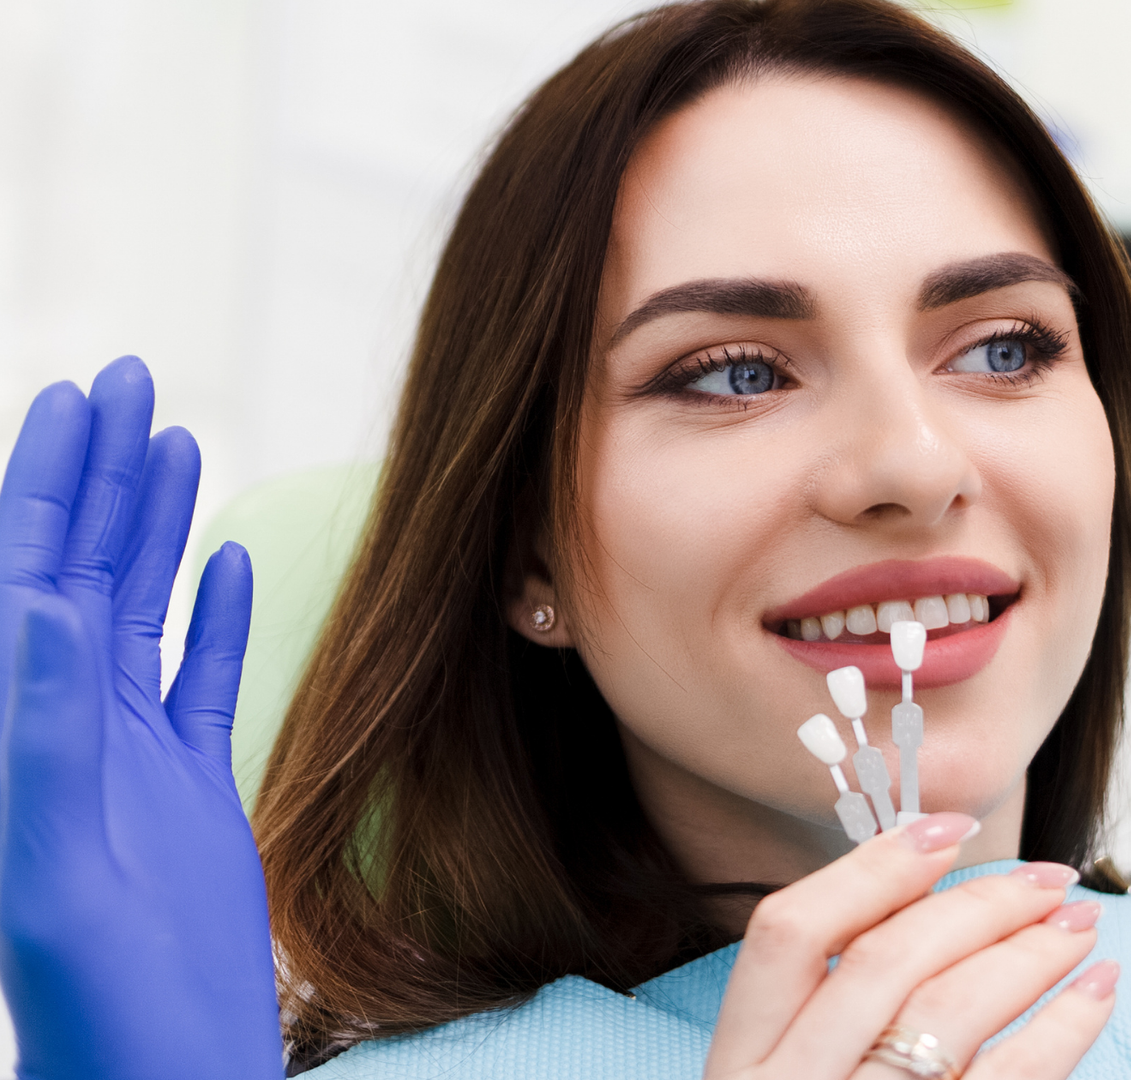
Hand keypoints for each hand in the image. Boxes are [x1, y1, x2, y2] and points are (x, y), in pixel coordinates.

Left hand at [0, 358, 281, 1079]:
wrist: (162, 1076)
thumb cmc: (91, 1007)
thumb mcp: (55, 869)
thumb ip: (42, 735)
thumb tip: (41, 598)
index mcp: (17, 733)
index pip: (26, 577)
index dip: (47, 481)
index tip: (80, 398)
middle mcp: (63, 728)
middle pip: (81, 569)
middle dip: (101, 472)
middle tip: (132, 378)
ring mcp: (128, 756)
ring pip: (140, 610)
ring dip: (154, 523)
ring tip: (174, 439)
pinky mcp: (190, 789)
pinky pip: (200, 679)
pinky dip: (213, 613)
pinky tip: (224, 561)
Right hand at [705, 813, 1117, 1079]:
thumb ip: (830, 1014)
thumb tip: (930, 903)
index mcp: (742, 1067)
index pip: (787, 931)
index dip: (871, 867)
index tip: (945, 828)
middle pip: (886, 961)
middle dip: (980, 904)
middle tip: (1048, 880)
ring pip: (949, 1014)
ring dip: (1030, 954)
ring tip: (1080, 927)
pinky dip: (1062, 1031)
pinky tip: (1096, 996)